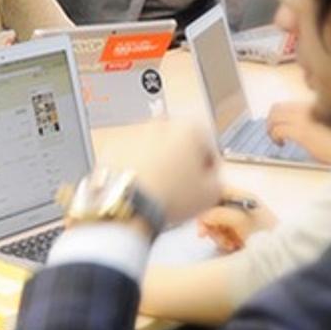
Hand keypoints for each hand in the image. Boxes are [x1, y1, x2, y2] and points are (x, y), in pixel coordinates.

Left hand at [96, 120, 222, 227]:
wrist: (126, 205)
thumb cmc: (165, 197)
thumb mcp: (210, 195)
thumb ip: (217, 181)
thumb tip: (213, 181)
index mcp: (189, 128)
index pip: (208, 145)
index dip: (209, 167)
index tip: (206, 179)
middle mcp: (160, 124)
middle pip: (178, 143)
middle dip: (181, 162)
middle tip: (181, 186)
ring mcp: (134, 133)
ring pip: (153, 148)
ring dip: (157, 164)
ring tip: (159, 191)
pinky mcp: (113, 146)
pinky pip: (130, 156)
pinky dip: (135, 168)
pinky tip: (140, 188)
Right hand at [197, 185, 279, 252]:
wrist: (280, 251)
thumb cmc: (263, 233)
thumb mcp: (238, 220)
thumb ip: (216, 214)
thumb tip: (203, 217)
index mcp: (242, 196)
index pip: (215, 192)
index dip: (204, 203)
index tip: (200, 218)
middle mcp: (241, 205)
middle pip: (213, 209)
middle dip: (210, 224)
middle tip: (205, 236)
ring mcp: (241, 218)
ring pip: (217, 223)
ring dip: (218, 235)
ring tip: (228, 244)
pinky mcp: (242, 231)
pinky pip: (224, 233)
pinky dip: (225, 241)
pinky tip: (233, 246)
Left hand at [266, 100, 330, 165]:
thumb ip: (317, 121)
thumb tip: (306, 130)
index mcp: (313, 105)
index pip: (288, 104)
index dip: (280, 115)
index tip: (281, 125)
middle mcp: (306, 109)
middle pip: (276, 108)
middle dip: (270, 120)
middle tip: (273, 133)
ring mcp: (302, 119)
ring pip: (274, 117)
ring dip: (270, 129)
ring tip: (277, 140)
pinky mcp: (300, 132)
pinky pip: (277, 130)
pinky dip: (275, 137)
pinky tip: (282, 144)